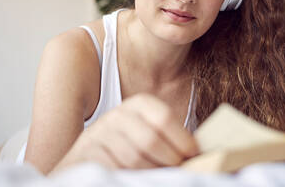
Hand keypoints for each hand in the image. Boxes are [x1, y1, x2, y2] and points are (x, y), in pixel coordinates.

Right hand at [53, 93, 198, 171]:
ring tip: (157, 177)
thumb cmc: (130, 146)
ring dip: (149, 173)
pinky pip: (114, 169)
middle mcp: (117, 114)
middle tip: (177, 171)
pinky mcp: (86, 153)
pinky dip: (129, 178)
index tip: (192, 156)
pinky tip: (135, 179)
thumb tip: (198, 152)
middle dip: (168, 161)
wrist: (90, 154)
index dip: (182, 140)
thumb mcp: (150, 131)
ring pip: (133, 159)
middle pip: (150, 140)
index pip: (163, 117)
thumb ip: (169, 137)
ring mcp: (100, 133)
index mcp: (139, 104)